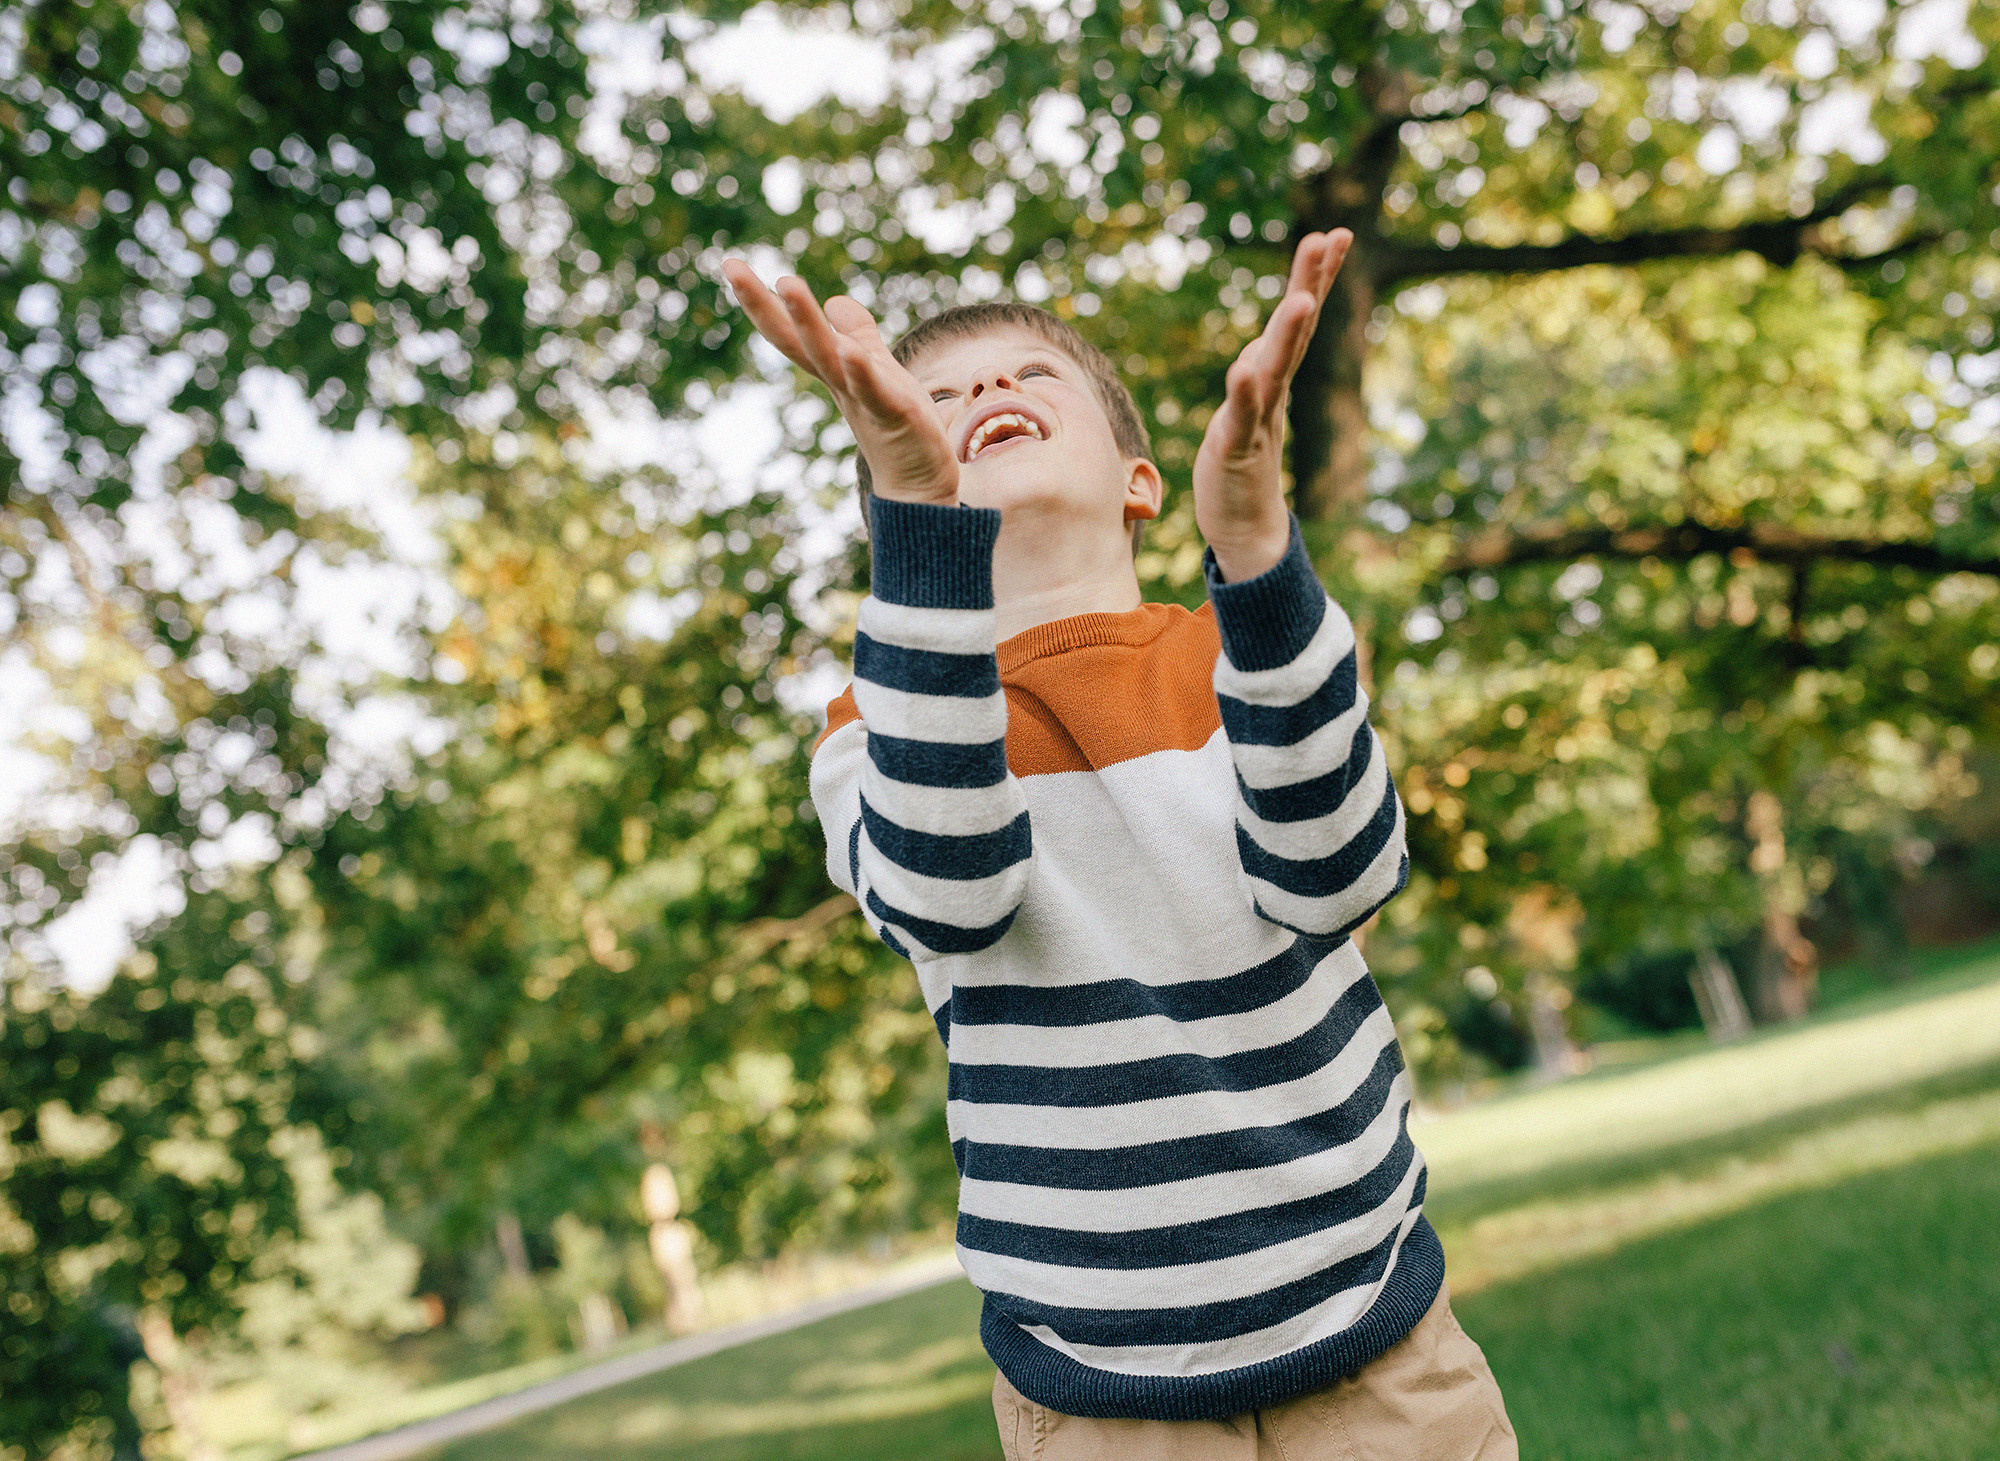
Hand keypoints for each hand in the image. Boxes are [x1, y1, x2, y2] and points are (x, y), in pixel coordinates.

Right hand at [721, 261, 957, 505]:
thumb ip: (858, 335)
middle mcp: (839, 382)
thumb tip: (835, 301)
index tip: (730, 263)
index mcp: (833, 369)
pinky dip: (860, 371)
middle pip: (796, 340)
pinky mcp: (893, 415)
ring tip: (786, 283)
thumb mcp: (877, 368)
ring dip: (807, 322)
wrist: (919, 485)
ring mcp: (863, 399)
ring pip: (828, 357)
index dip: (762, 300)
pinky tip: (849, 350)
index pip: (792, 331)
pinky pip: (873, 390)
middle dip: (765, 304)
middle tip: (732, 267)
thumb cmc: (897, 426)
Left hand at [1194, 229, 1351, 581]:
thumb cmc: (1241, 464)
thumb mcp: (1244, 410)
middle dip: (1311, 283)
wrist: (1242, 525)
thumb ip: (1254, 377)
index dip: (1315, 277)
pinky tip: (1244, 369)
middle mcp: (1271, 390)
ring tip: (1302, 299)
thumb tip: (1256, 347)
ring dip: (1288, 335)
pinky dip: (1244, 394)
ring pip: (1275, 368)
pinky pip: (1242, 416)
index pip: (1295, 319)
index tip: (1336, 233)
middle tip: (1329, 239)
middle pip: (1292, 330)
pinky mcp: (1237, 448)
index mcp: (1271, 376)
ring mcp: (1257, 418)